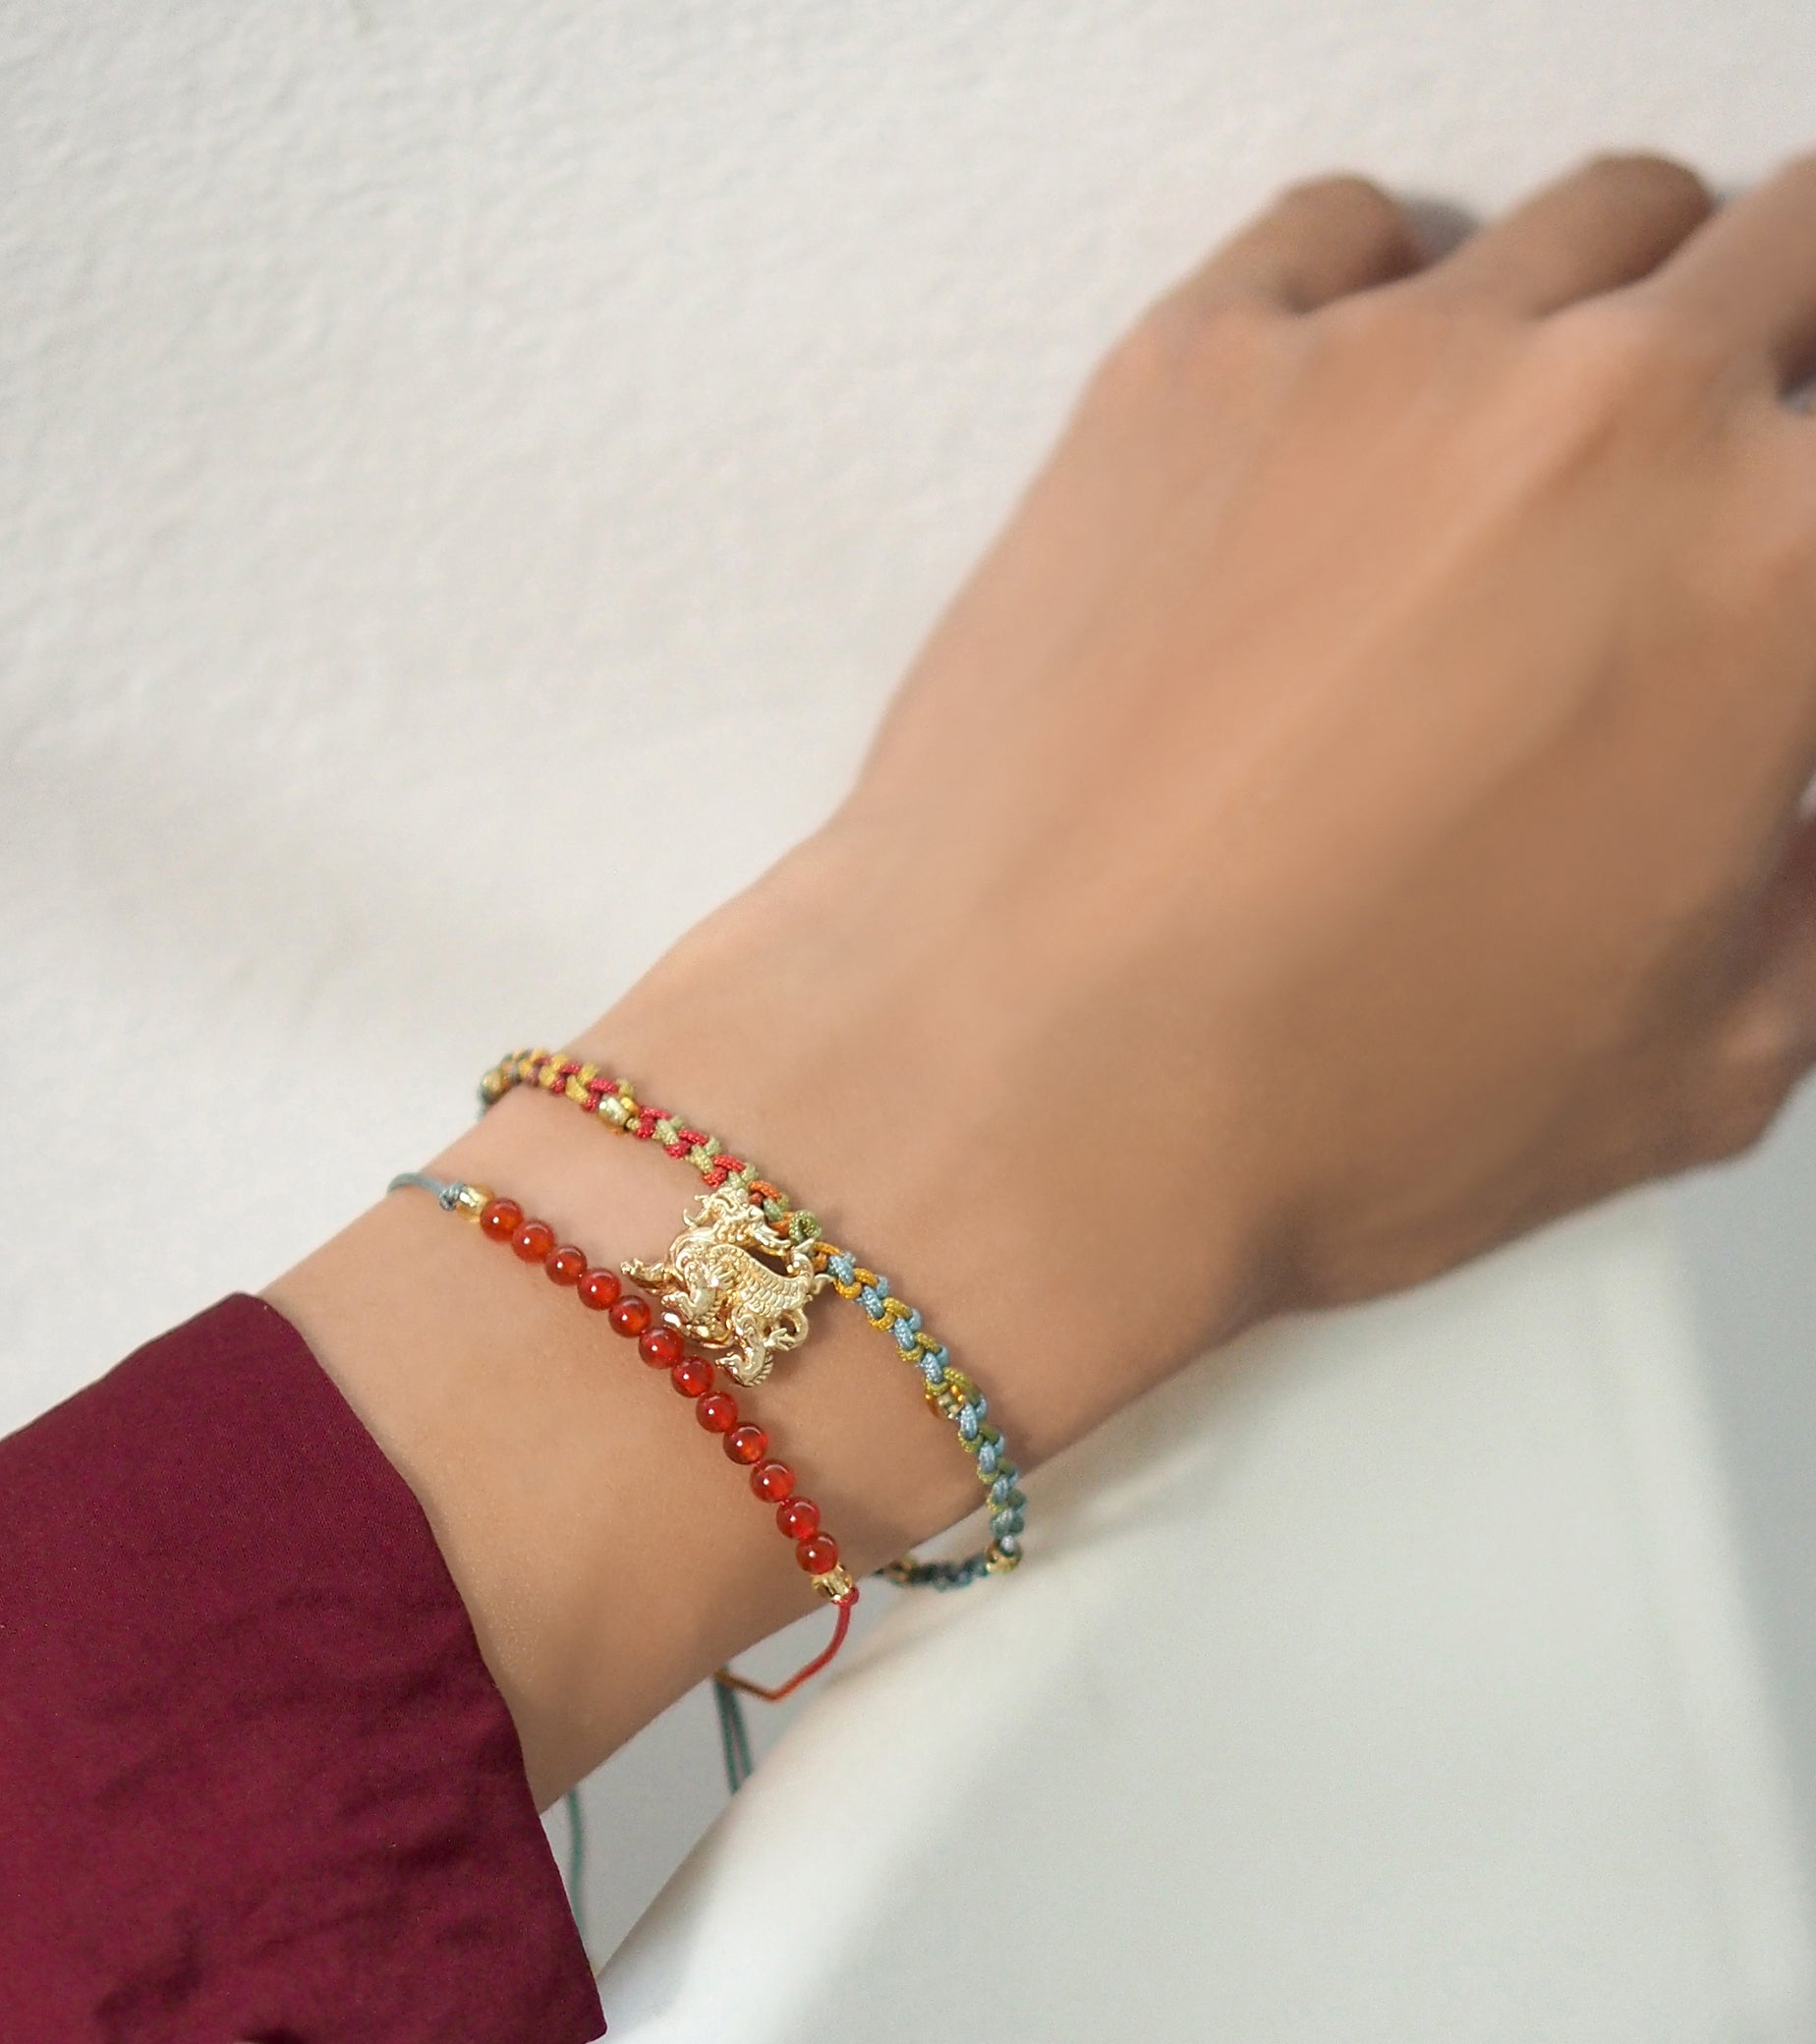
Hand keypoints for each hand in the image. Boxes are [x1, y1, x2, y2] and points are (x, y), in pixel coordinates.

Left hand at [592, 150, 1815, 1463]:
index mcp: (1777, 572)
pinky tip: (1364, 426)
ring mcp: (1389, 364)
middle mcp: (1608, 411)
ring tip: (1542, 466)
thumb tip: (1801, 814)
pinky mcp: (1195, 364)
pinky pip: (1348, 229)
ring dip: (1609, 319)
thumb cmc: (1323, 1108)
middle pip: (1794, 249)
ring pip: (1592, 222)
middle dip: (1783, 361)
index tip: (1776, 578)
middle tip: (1725, 477)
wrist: (1019, 1096)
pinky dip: (1388, 300)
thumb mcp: (1697, 1064)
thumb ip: (1813, 893)